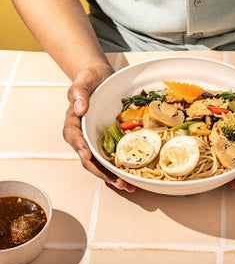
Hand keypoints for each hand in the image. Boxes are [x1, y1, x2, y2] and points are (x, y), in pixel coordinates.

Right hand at [63, 64, 135, 192]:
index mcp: (74, 120)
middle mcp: (84, 134)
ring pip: (100, 162)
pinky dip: (121, 168)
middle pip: (87, 157)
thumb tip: (80, 108)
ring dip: (111, 176)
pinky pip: (113, 157)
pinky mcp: (109, 141)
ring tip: (126, 186)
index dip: (80, 146)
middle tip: (115, 180)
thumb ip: (79, 91)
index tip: (87, 154)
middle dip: (100, 171)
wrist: (101, 78)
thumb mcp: (84, 79)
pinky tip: (132, 178)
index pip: (73, 136)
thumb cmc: (90, 78)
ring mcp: (96, 139)